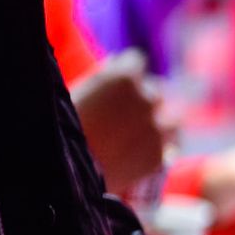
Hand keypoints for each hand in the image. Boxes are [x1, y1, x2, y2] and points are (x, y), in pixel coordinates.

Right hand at [72, 55, 175, 193]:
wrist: (64, 173)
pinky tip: (147, 151)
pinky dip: (163, 146)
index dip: (126, 75)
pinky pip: (172, 143)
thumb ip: (102, 77)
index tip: (120, 87)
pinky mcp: (162, 153)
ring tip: (142, 136)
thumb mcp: (78, 92)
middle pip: (155, 91)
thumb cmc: (62, 130)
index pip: (136, 61)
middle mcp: (146, 97)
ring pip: (172, 118)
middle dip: (143, 101)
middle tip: (126, 118)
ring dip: (160, 123)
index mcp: (123, 76)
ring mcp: (158, 127)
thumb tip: (117, 62)